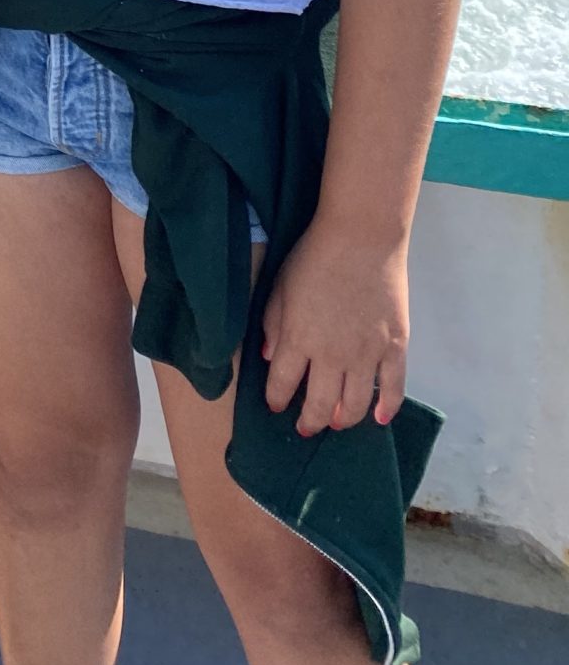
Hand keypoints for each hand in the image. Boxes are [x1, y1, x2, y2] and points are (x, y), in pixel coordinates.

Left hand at [260, 217, 410, 435]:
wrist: (362, 237)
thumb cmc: (314, 257)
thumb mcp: (279, 287)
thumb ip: (272, 325)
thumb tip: (269, 358)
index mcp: (298, 339)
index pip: (282, 384)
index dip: (277, 399)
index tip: (277, 405)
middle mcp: (331, 355)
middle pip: (319, 404)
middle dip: (309, 421)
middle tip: (306, 427)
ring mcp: (366, 354)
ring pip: (355, 405)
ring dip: (343, 419)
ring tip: (336, 421)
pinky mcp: (395, 347)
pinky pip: (393, 388)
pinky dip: (387, 408)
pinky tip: (379, 418)